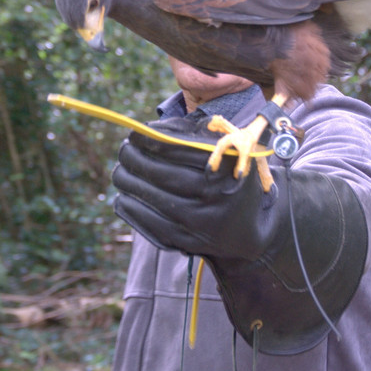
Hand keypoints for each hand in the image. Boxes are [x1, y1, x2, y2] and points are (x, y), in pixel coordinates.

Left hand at [112, 115, 369, 353]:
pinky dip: (132, 209)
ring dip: (129, 181)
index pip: (180, 149)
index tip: (135, 132)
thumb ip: (199, 135)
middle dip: (135, 159)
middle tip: (124, 149)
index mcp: (227, 170)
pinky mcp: (188, 243)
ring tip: (120, 170)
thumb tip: (153, 128)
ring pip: (153, 198)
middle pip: (162, 174)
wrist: (250, 232)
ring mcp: (200, 223)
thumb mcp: (232, 154)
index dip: (152, 139)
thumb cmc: (233, 181)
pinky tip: (122, 196)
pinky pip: (151, 224)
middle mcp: (214, 198)